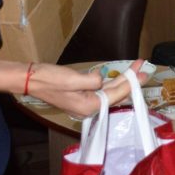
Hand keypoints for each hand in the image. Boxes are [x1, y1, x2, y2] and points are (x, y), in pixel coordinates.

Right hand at [26, 60, 148, 116]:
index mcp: (89, 106)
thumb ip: (92, 81)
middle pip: (116, 94)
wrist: (30, 79)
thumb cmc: (49, 79)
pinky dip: (112, 82)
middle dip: (130, 80)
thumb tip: (102, 80)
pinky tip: (119, 77)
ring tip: (135, 69)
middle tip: (143, 67)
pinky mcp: (82, 97)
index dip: (131, 82)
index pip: (116, 94)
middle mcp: (89, 108)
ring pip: (110, 92)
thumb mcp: (72, 79)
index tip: (143, 72)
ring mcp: (85, 103)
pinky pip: (102, 91)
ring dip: (123, 80)